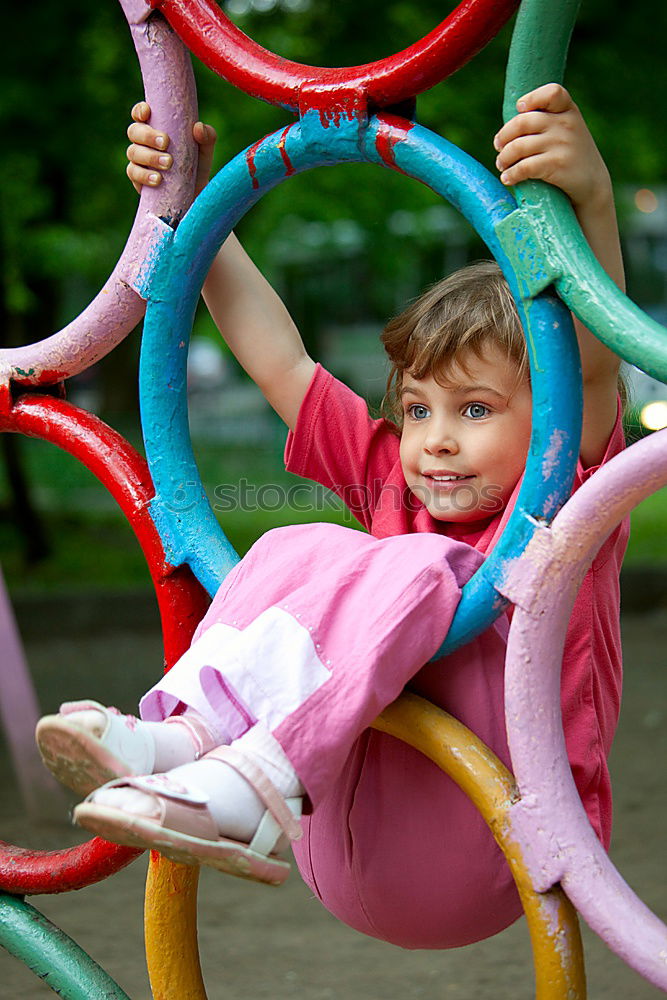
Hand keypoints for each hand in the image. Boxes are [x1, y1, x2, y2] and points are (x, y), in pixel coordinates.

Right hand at [126, 101, 216, 195]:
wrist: (195, 194)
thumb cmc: (196, 166)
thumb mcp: (205, 150)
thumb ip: (206, 136)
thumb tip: (198, 127)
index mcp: (155, 128)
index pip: (140, 114)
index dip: (140, 111)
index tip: (148, 112)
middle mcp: (143, 142)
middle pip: (134, 131)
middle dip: (148, 135)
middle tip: (165, 143)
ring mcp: (138, 160)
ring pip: (133, 152)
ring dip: (150, 156)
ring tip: (168, 164)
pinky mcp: (137, 179)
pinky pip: (133, 173)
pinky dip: (144, 175)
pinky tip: (158, 179)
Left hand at [492, 84, 610, 211]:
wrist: (593, 185)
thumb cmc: (572, 157)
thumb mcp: (567, 131)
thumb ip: (546, 122)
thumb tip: (507, 130)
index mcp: (568, 110)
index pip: (552, 93)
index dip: (531, 98)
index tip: (520, 109)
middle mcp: (566, 124)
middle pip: (522, 122)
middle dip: (504, 136)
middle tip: (499, 147)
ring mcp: (562, 143)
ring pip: (518, 146)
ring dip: (503, 158)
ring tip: (502, 165)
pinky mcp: (557, 164)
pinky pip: (524, 167)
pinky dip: (511, 174)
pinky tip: (507, 179)